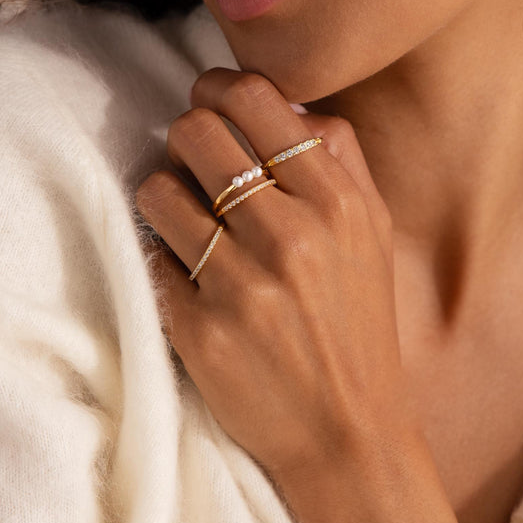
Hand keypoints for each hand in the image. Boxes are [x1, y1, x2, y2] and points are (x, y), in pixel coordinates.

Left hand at [135, 69, 411, 487]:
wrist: (349, 433)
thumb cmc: (357, 322)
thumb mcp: (373, 232)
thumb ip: (340, 157)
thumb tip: (286, 102)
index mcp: (338, 202)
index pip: (255, 99)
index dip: (217, 89)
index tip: (210, 104)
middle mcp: (291, 236)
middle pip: (196, 133)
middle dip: (184, 137)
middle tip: (192, 160)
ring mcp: (241, 286)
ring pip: (157, 190)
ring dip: (162, 194)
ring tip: (183, 216)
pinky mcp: (199, 331)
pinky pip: (149, 258)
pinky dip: (159, 256)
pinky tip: (186, 272)